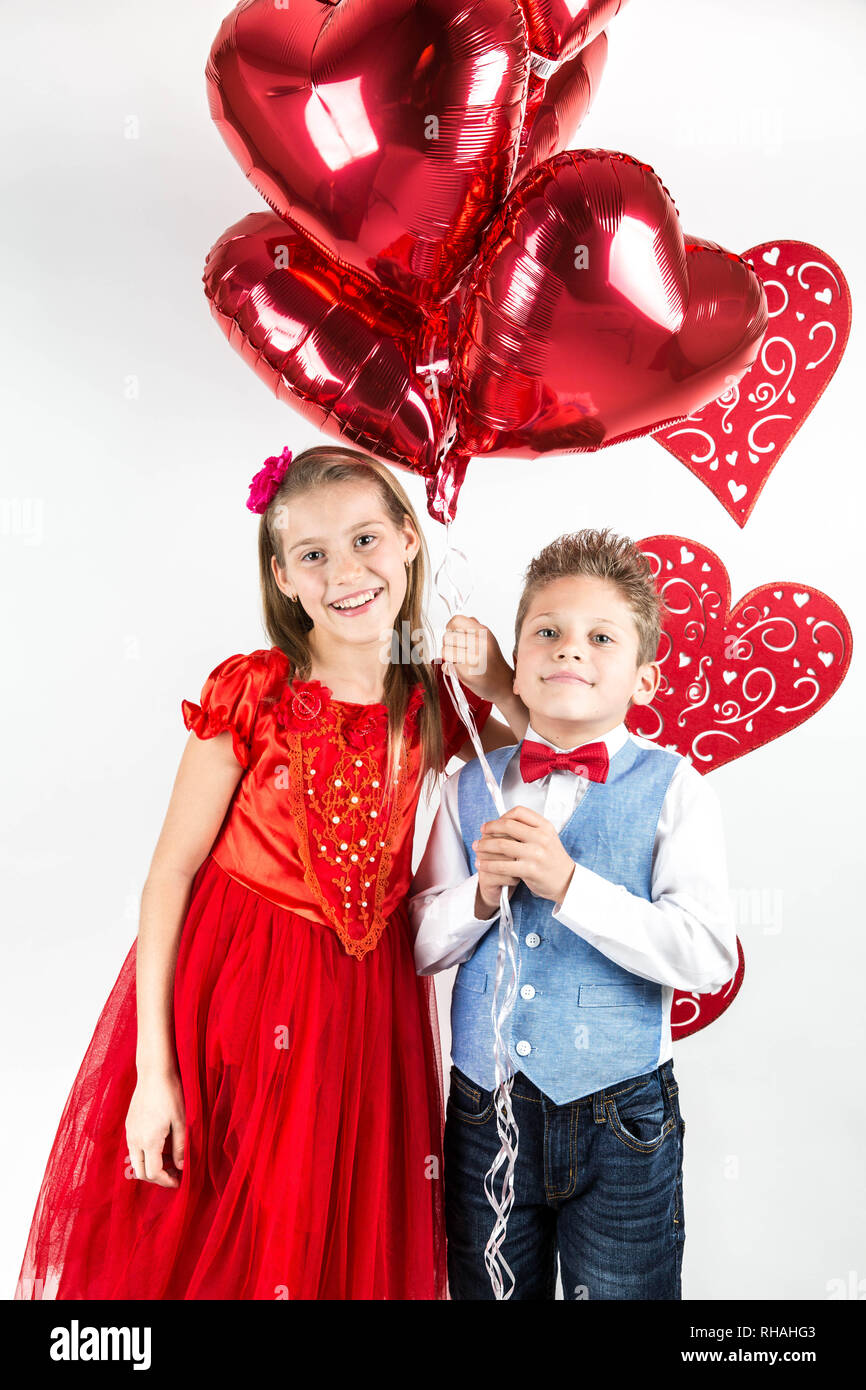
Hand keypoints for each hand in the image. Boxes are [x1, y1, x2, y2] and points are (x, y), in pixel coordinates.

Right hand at [125, 1066, 185, 1188]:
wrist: (154, 1073)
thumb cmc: (170, 1094)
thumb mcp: (182, 1122)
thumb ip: (180, 1147)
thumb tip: (181, 1167)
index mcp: (148, 1141)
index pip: (153, 1174)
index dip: (166, 1182)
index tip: (179, 1182)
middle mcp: (134, 1140)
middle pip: (140, 1172)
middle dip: (157, 1178)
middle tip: (174, 1174)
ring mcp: (129, 1132)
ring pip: (135, 1160)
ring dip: (150, 1165)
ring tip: (169, 1158)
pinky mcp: (129, 1124)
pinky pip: (134, 1147)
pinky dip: (145, 1154)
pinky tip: (160, 1144)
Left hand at [441, 614, 513, 705]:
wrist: (502, 683)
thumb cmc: (493, 662)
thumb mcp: (488, 639)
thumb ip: (473, 628)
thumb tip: (455, 622)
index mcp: (483, 632)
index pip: (456, 620)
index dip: (451, 627)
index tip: (454, 634)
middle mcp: (479, 643)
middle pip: (447, 636)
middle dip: (448, 644)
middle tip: (457, 650)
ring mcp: (473, 658)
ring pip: (444, 650)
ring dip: (447, 656)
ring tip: (459, 659)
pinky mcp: (466, 672)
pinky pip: (447, 664)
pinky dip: (450, 667)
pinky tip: (460, 669)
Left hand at [472, 806, 575, 906]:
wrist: (566, 881)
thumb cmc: (553, 859)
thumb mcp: (547, 837)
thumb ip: (529, 828)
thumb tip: (503, 822)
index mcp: (545, 826)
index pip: (518, 812)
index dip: (502, 816)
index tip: (493, 823)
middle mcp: (541, 837)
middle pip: (507, 825)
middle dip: (489, 828)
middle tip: (481, 833)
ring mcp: (535, 853)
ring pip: (502, 844)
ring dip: (485, 846)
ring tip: (477, 848)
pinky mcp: (529, 870)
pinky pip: (502, 865)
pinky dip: (488, 864)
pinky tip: (482, 865)